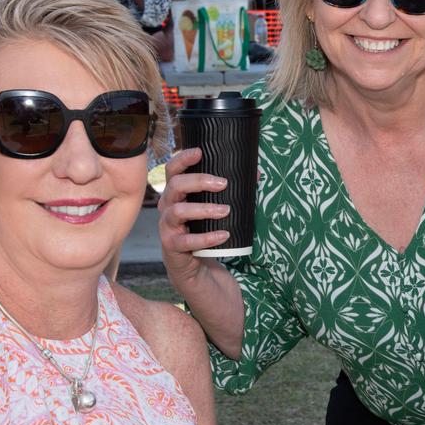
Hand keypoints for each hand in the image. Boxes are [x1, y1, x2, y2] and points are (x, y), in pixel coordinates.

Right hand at [158, 148, 230, 284]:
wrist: (198, 272)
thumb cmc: (207, 234)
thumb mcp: (217, 212)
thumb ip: (233, 193)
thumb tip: (257, 173)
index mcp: (176, 195)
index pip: (172, 170)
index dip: (182, 159)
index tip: (200, 152)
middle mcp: (167, 209)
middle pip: (174, 186)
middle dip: (198, 181)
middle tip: (223, 184)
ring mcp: (167, 229)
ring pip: (176, 211)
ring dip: (203, 209)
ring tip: (226, 210)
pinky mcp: (172, 249)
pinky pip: (185, 241)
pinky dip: (205, 238)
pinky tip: (223, 235)